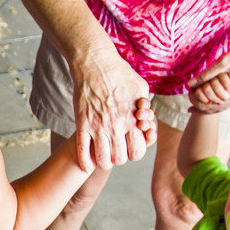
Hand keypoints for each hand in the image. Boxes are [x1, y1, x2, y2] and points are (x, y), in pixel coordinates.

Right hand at [69, 44, 151, 171]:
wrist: (95, 63)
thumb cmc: (120, 74)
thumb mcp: (141, 88)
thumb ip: (145, 107)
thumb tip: (147, 119)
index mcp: (132, 119)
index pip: (137, 152)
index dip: (135, 152)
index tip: (130, 145)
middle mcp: (116, 126)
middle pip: (120, 159)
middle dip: (119, 157)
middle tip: (116, 149)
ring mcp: (97, 127)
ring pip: (103, 161)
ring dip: (103, 161)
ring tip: (103, 155)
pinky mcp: (82, 124)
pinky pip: (82, 153)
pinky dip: (85, 163)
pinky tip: (87, 166)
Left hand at [188, 37, 229, 112]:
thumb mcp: (224, 61)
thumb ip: (206, 74)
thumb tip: (190, 84)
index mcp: (229, 93)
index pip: (205, 104)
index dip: (194, 99)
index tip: (187, 92)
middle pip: (212, 109)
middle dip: (199, 105)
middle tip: (189, 100)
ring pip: (221, 107)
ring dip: (208, 107)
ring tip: (197, 106)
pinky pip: (229, 102)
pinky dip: (218, 103)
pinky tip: (215, 99)